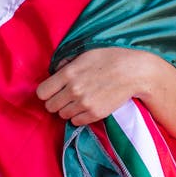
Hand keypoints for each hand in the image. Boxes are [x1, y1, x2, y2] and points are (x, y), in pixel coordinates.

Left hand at [36, 46, 175, 149]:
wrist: (133, 72)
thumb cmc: (109, 58)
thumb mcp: (85, 54)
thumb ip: (66, 64)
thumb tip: (55, 72)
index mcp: (68, 73)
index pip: (42, 92)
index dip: (46, 92)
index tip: (52, 90)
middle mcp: (73, 90)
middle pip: (50, 106)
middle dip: (56, 101)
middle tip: (65, 95)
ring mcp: (84, 104)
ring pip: (62, 115)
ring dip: (67, 109)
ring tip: (79, 99)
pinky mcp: (95, 114)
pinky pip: (76, 122)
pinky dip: (78, 116)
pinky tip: (87, 106)